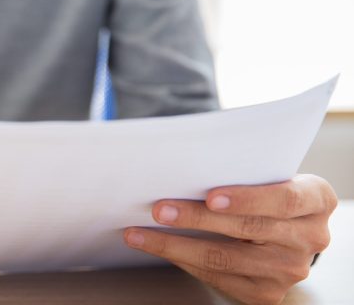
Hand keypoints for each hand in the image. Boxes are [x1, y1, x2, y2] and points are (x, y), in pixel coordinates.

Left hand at [124, 174, 336, 304]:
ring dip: (175, 245)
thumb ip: (242, 169)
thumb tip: (182, 165)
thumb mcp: (267, 174)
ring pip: (226, 258)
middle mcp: (310, 238)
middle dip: (196, 218)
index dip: (247, 198)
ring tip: (140, 233)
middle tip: (158, 210)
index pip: (284, 199)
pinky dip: (182, 260)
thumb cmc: (265, 189)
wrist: (284, 228)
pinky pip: (218, 277)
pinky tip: (157, 248)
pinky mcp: (266, 292)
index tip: (210, 196)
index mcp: (316, 199)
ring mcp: (289, 270)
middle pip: (247, 229)